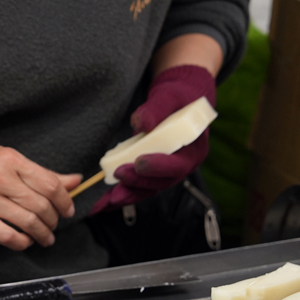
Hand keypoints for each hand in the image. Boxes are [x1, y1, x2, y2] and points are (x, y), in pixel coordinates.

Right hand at [0, 142, 79, 250]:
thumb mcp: (10, 157)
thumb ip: (42, 173)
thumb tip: (74, 181)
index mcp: (10, 160)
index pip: (49, 185)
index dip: (64, 201)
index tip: (68, 209)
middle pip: (41, 206)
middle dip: (54, 219)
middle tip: (56, 222)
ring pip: (28, 223)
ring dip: (43, 234)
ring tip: (46, 236)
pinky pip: (7, 237)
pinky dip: (22, 242)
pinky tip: (27, 240)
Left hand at [93, 65, 215, 213]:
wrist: (178, 103)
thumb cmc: (177, 99)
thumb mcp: (169, 97)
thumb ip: (157, 109)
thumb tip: (140, 123)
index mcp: (194, 150)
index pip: (178, 165)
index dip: (159, 166)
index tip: (139, 162)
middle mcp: (183, 166)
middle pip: (162, 182)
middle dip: (139, 182)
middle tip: (118, 175)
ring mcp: (168, 173)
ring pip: (149, 189)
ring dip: (129, 194)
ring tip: (109, 199)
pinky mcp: (154, 175)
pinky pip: (140, 188)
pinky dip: (124, 194)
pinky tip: (105, 202)